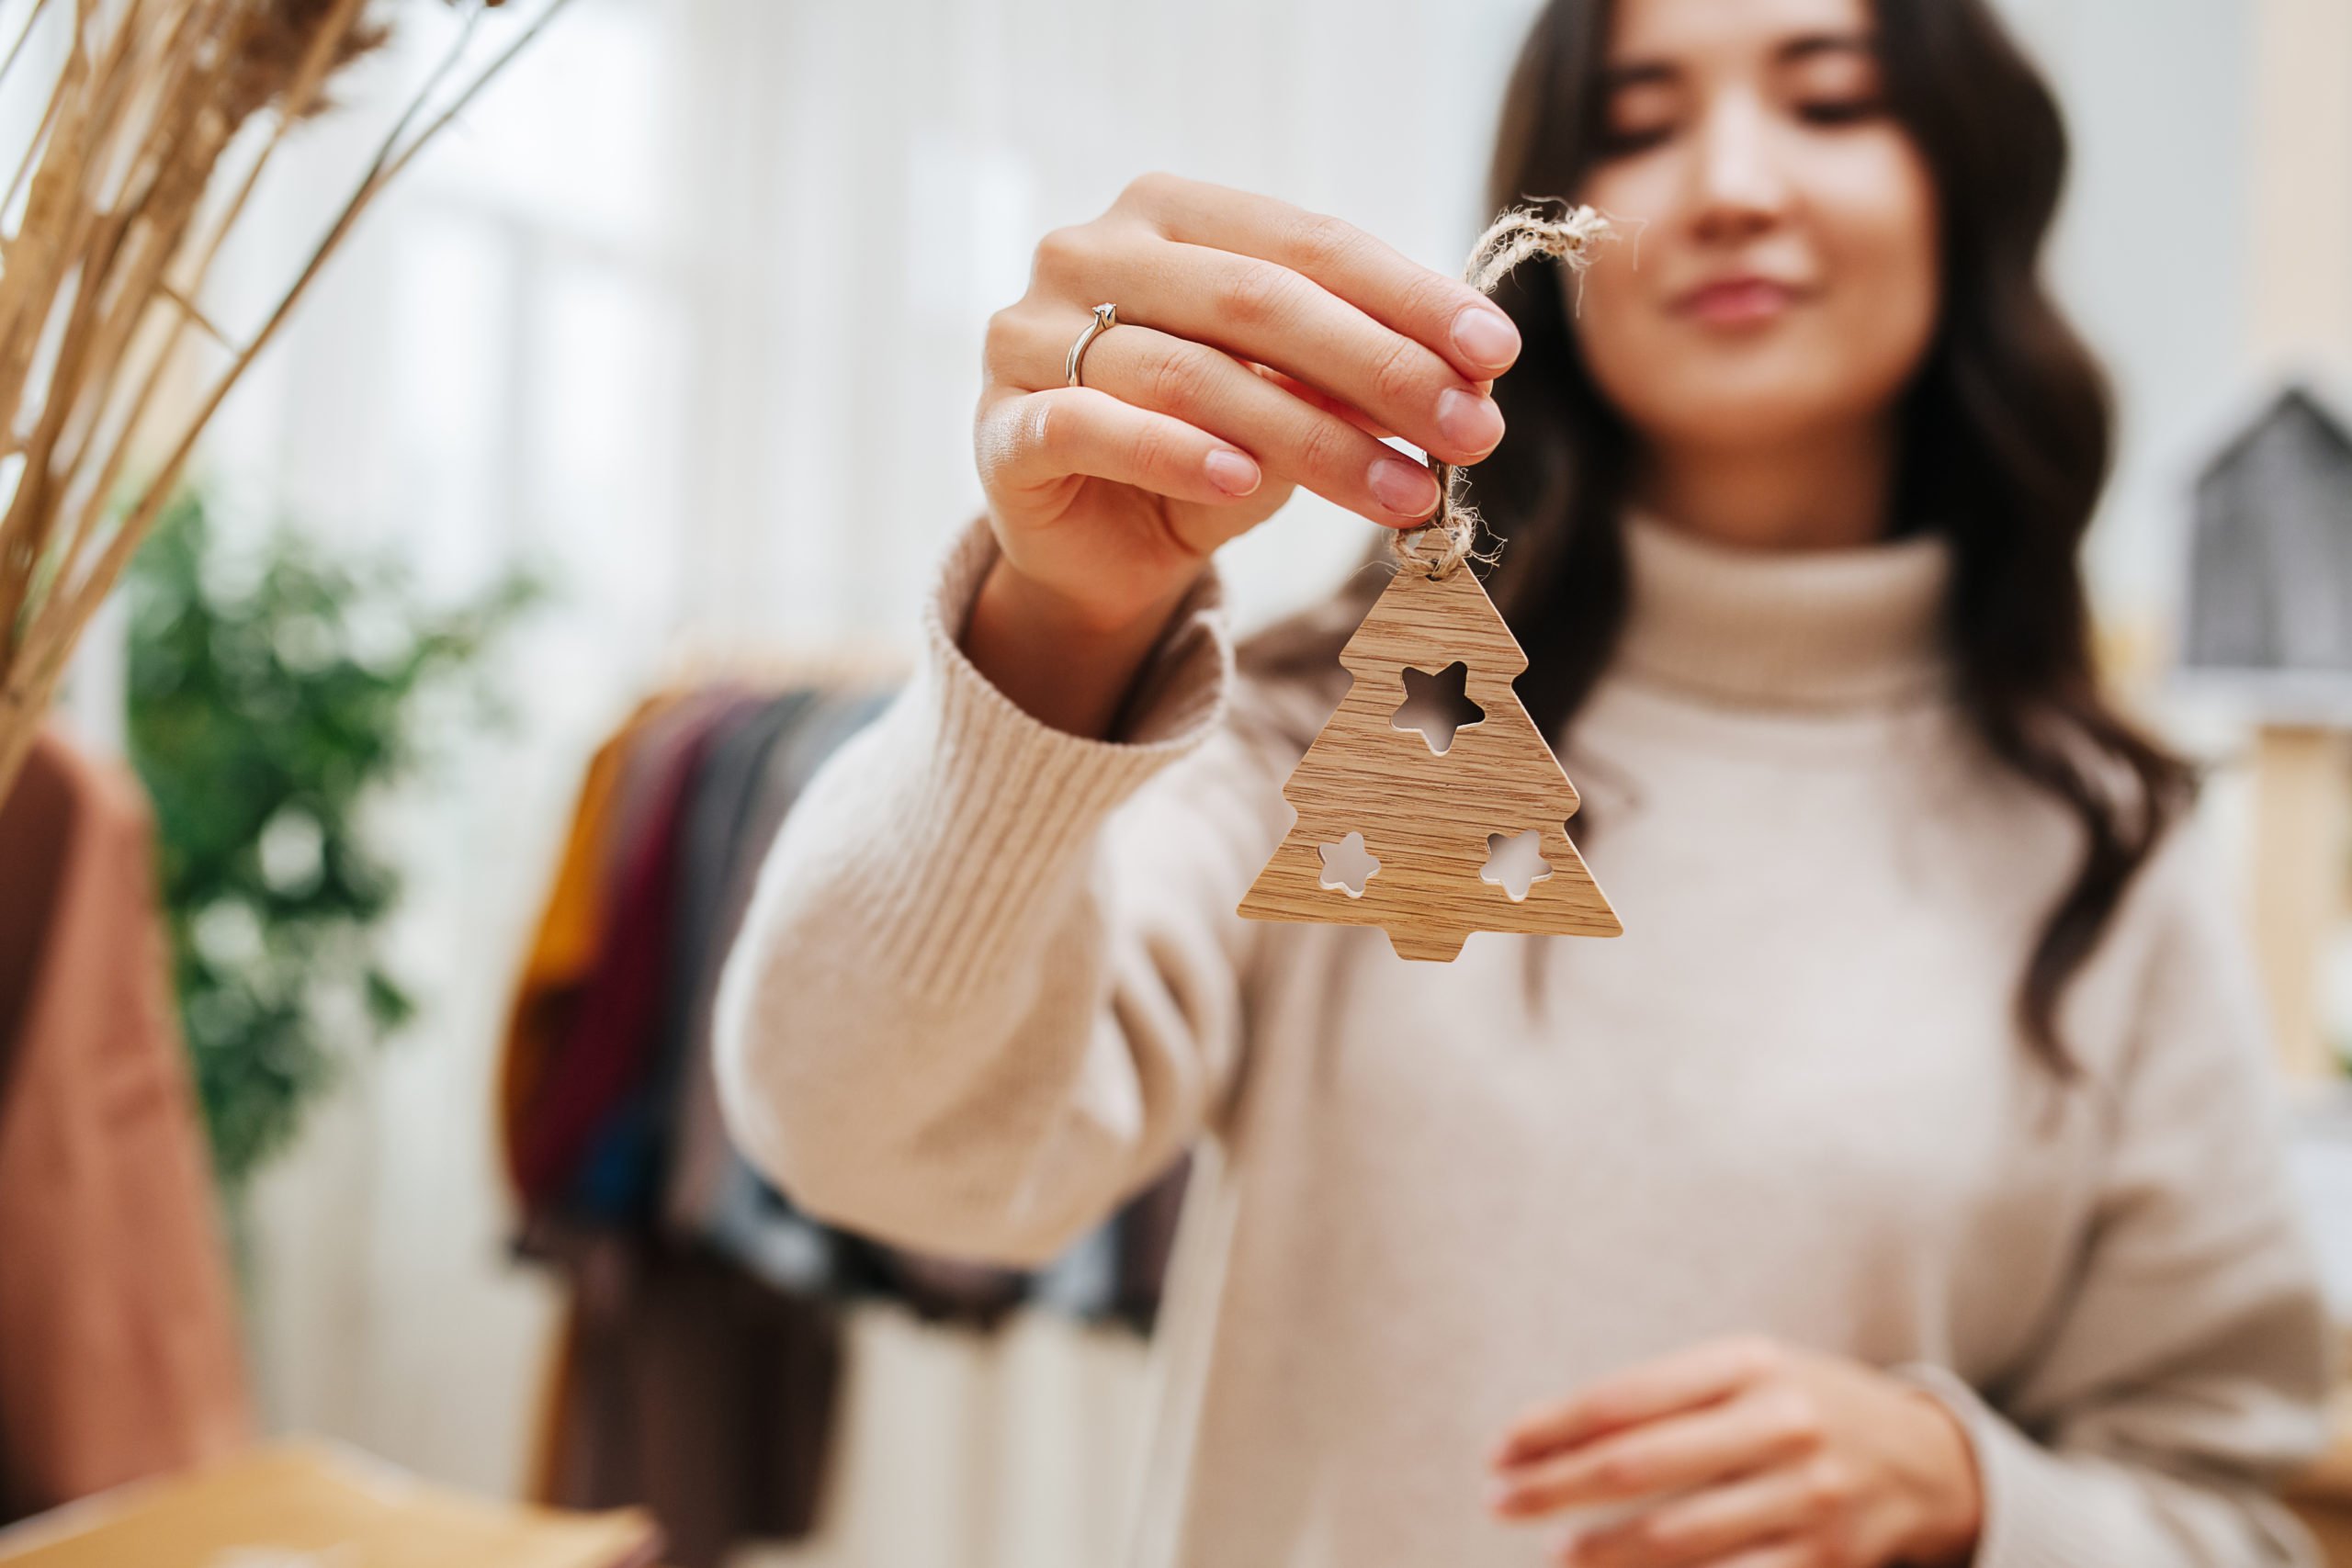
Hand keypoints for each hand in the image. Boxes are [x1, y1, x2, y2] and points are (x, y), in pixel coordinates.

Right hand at [963, 171, 1519, 735]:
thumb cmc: (1204, 450)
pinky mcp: (1004, 428)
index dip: (1409, 297)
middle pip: (1256, 300)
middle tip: (1471, 431)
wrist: (1096, 551)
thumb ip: (1350, 372)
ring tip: (1405, 491)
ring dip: (1313, 436)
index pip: (1306, 242)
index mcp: (1169, 213)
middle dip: (1380, 368)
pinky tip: (1249, 482)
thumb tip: (1470, 376)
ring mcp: (1032, 335)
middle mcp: (1090, 252)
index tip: (1496, 354)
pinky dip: (1178, 451)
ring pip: (1191, 374)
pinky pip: (1094, 426)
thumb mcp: (1290, 400)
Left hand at [1485, 1335, 1982, 1567]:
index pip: (1625, 1396)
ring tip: (1555, 1554)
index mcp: (1749, 1364)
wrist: (1929, 1460)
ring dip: (1601, 1553)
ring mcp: (1807, 1497)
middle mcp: (1780, 1424)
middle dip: (1554, 1487)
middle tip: (1498, 1501)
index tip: (1498, 1450)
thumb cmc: (1803, 1408)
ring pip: (1675, 1538)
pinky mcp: (1829, 1561)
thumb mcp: (1746, 1374)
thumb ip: (1663, 1397)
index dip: (1551, 1426)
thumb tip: (1550, 1437)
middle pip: (1638, 1464)